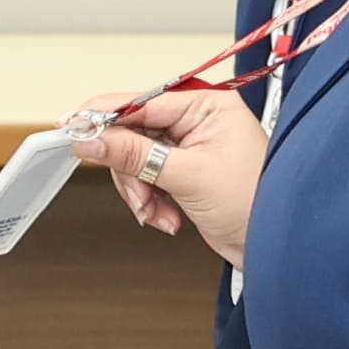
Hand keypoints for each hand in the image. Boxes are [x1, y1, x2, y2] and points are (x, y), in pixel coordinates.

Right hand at [86, 88, 265, 265]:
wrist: (276, 246)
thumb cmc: (255, 203)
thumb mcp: (188, 176)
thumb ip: (135, 155)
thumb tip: (92, 140)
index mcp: (206, 104)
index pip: (142, 102)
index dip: (104, 117)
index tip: (73, 129)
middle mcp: (197, 119)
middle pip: (133, 133)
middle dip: (131, 170)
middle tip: (138, 195)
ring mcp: (189, 145)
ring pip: (136, 160)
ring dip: (141, 191)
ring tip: (158, 213)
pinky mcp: (183, 170)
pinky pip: (146, 177)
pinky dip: (150, 200)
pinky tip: (168, 218)